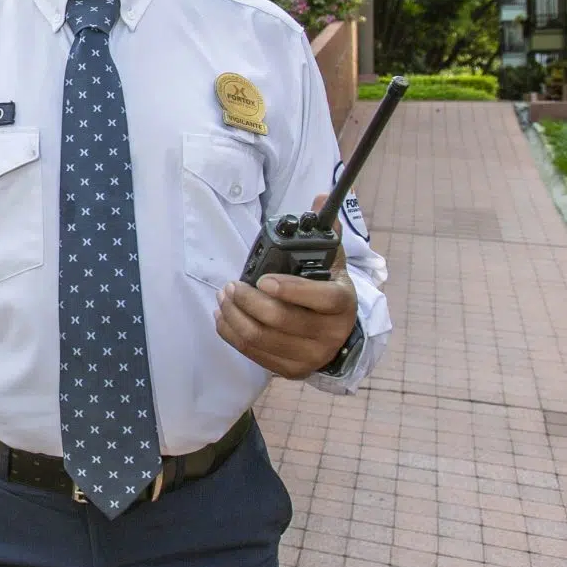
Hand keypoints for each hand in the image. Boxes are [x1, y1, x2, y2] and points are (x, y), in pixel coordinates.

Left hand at [217, 191, 359, 378]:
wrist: (338, 335)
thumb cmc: (328, 292)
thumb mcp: (333, 262)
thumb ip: (326, 230)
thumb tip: (322, 196)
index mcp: (342, 303)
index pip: (319, 298)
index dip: (289, 289)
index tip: (262, 279)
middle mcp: (329, 333)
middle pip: (280, 320)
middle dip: (247, 300)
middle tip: (231, 285)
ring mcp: (310, 356)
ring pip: (261, 337)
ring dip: (234, 316)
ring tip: (224, 297)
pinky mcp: (290, 370)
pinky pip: (253, 352)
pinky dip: (232, 333)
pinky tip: (224, 317)